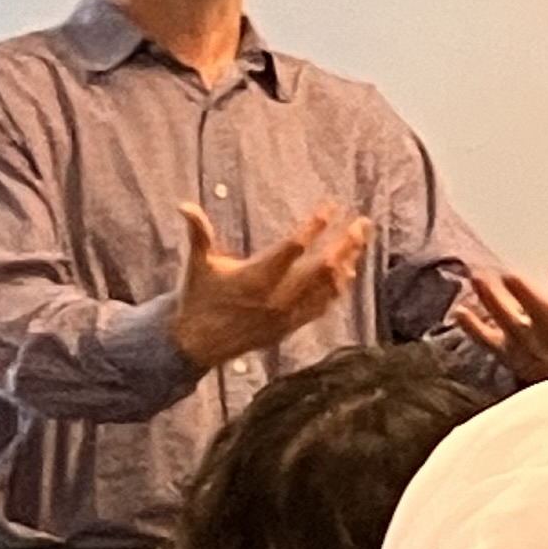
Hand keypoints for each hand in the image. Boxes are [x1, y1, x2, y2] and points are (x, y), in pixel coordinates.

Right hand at [172, 202, 366, 370]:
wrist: (197, 343)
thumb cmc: (198, 298)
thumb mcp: (197, 266)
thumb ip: (197, 234)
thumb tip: (184, 205)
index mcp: (256, 277)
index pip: (293, 248)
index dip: (314, 227)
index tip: (329, 209)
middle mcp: (277, 296)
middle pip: (323, 267)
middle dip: (346, 243)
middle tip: (363, 223)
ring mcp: (288, 313)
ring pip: (329, 287)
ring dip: (348, 262)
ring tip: (361, 240)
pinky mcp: (292, 326)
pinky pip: (324, 306)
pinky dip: (338, 288)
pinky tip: (349, 272)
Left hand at [448, 233, 547, 384]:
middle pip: (540, 317)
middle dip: (525, 297)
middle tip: (510, 274)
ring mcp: (526, 345)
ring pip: (509, 326)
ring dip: (493, 304)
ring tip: (477, 278)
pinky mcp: (503, 352)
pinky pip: (487, 342)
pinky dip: (474, 329)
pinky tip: (460, 311)